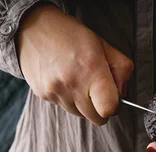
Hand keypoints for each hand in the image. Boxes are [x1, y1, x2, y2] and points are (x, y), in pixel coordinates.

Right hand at [16, 4, 133, 124]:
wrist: (31, 28)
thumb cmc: (70, 35)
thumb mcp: (103, 45)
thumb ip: (121, 70)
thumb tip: (123, 94)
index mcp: (91, 69)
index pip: (109, 109)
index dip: (114, 106)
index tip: (113, 97)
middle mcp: (72, 83)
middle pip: (96, 118)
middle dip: (100, 107)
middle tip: (96, 89)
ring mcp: (56, 91)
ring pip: (80, 115)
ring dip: (83, 104)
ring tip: (78, 80)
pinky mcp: (44, 95)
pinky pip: (64, 108)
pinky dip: (68, 99)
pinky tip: (64, 80)